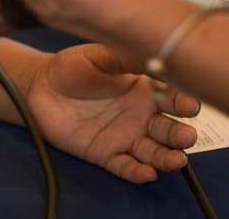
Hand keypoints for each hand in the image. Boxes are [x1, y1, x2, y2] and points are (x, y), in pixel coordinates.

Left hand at [25, 44, 199, 183]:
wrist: (39, 86)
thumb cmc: (71, 67)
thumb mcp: (98, 56)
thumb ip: (123, 58)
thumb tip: (151, 56)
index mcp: (144, 89)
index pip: (172, 98)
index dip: (184, 102)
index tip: (189, 105)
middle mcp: (141, 115)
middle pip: (170, 129)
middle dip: (181, 134)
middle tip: (186, 136)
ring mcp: (125, 136)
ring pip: (154, 152)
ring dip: (168, 158)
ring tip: (176, 160)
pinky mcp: (106, 153)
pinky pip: (126, 167)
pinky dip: (138, 172)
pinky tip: (147, 173)